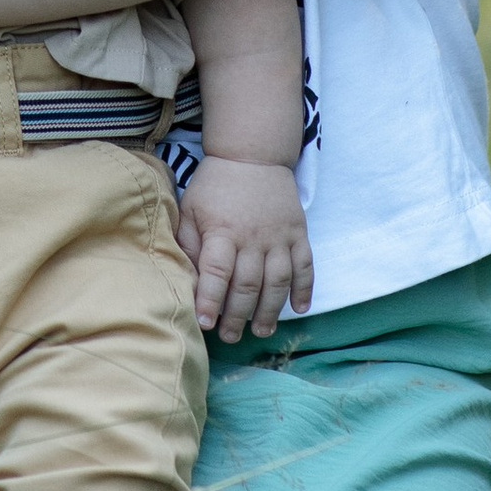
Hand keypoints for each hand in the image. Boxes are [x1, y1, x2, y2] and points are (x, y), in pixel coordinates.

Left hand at [176, 156, 312, 342]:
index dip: (211, 301)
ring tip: (260, 331)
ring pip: (278, 282)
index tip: (205, 324)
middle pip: (248, 285)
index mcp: (223, 231)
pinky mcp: (298, 233)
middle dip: (238, 316)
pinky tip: (298, 309)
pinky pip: (305, 266)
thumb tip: (185, 281)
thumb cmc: (215, 186)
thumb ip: (188, 244)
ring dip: (270, 311)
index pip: (217, 273)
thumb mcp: (191, 209)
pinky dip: (304, 289)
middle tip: (230, 336)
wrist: (253, 154)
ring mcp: (279, 236)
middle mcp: (253, 237)